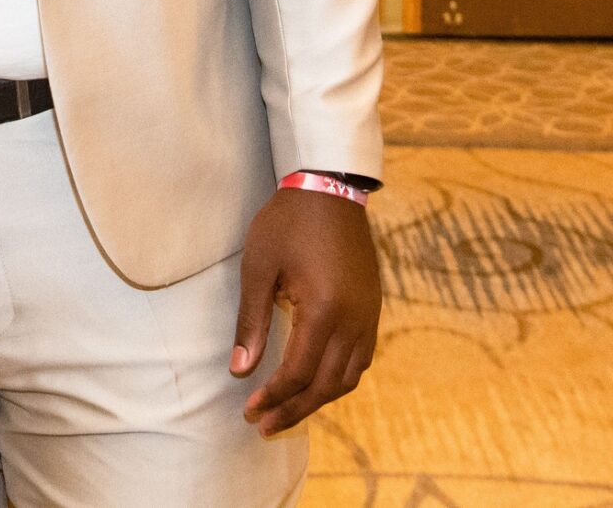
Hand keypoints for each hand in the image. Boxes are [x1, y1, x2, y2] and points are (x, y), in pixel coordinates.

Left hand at [232, 186, 380, 434]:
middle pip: (326, 385)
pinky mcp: (373, 308)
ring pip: (348, 377)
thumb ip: (251, 322)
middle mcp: (354, 320)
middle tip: (264, 425)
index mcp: (325, 310)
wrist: (330, 187)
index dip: (273, 398)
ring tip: (287, 411)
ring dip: (318, 400)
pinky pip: (361, 359)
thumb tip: (240, 371)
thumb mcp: (259, 267)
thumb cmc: (288, 223)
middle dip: (294, 409)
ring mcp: (368, 315)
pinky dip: (338, 379)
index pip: (298, 373)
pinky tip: (316, 383)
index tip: (248, 412)